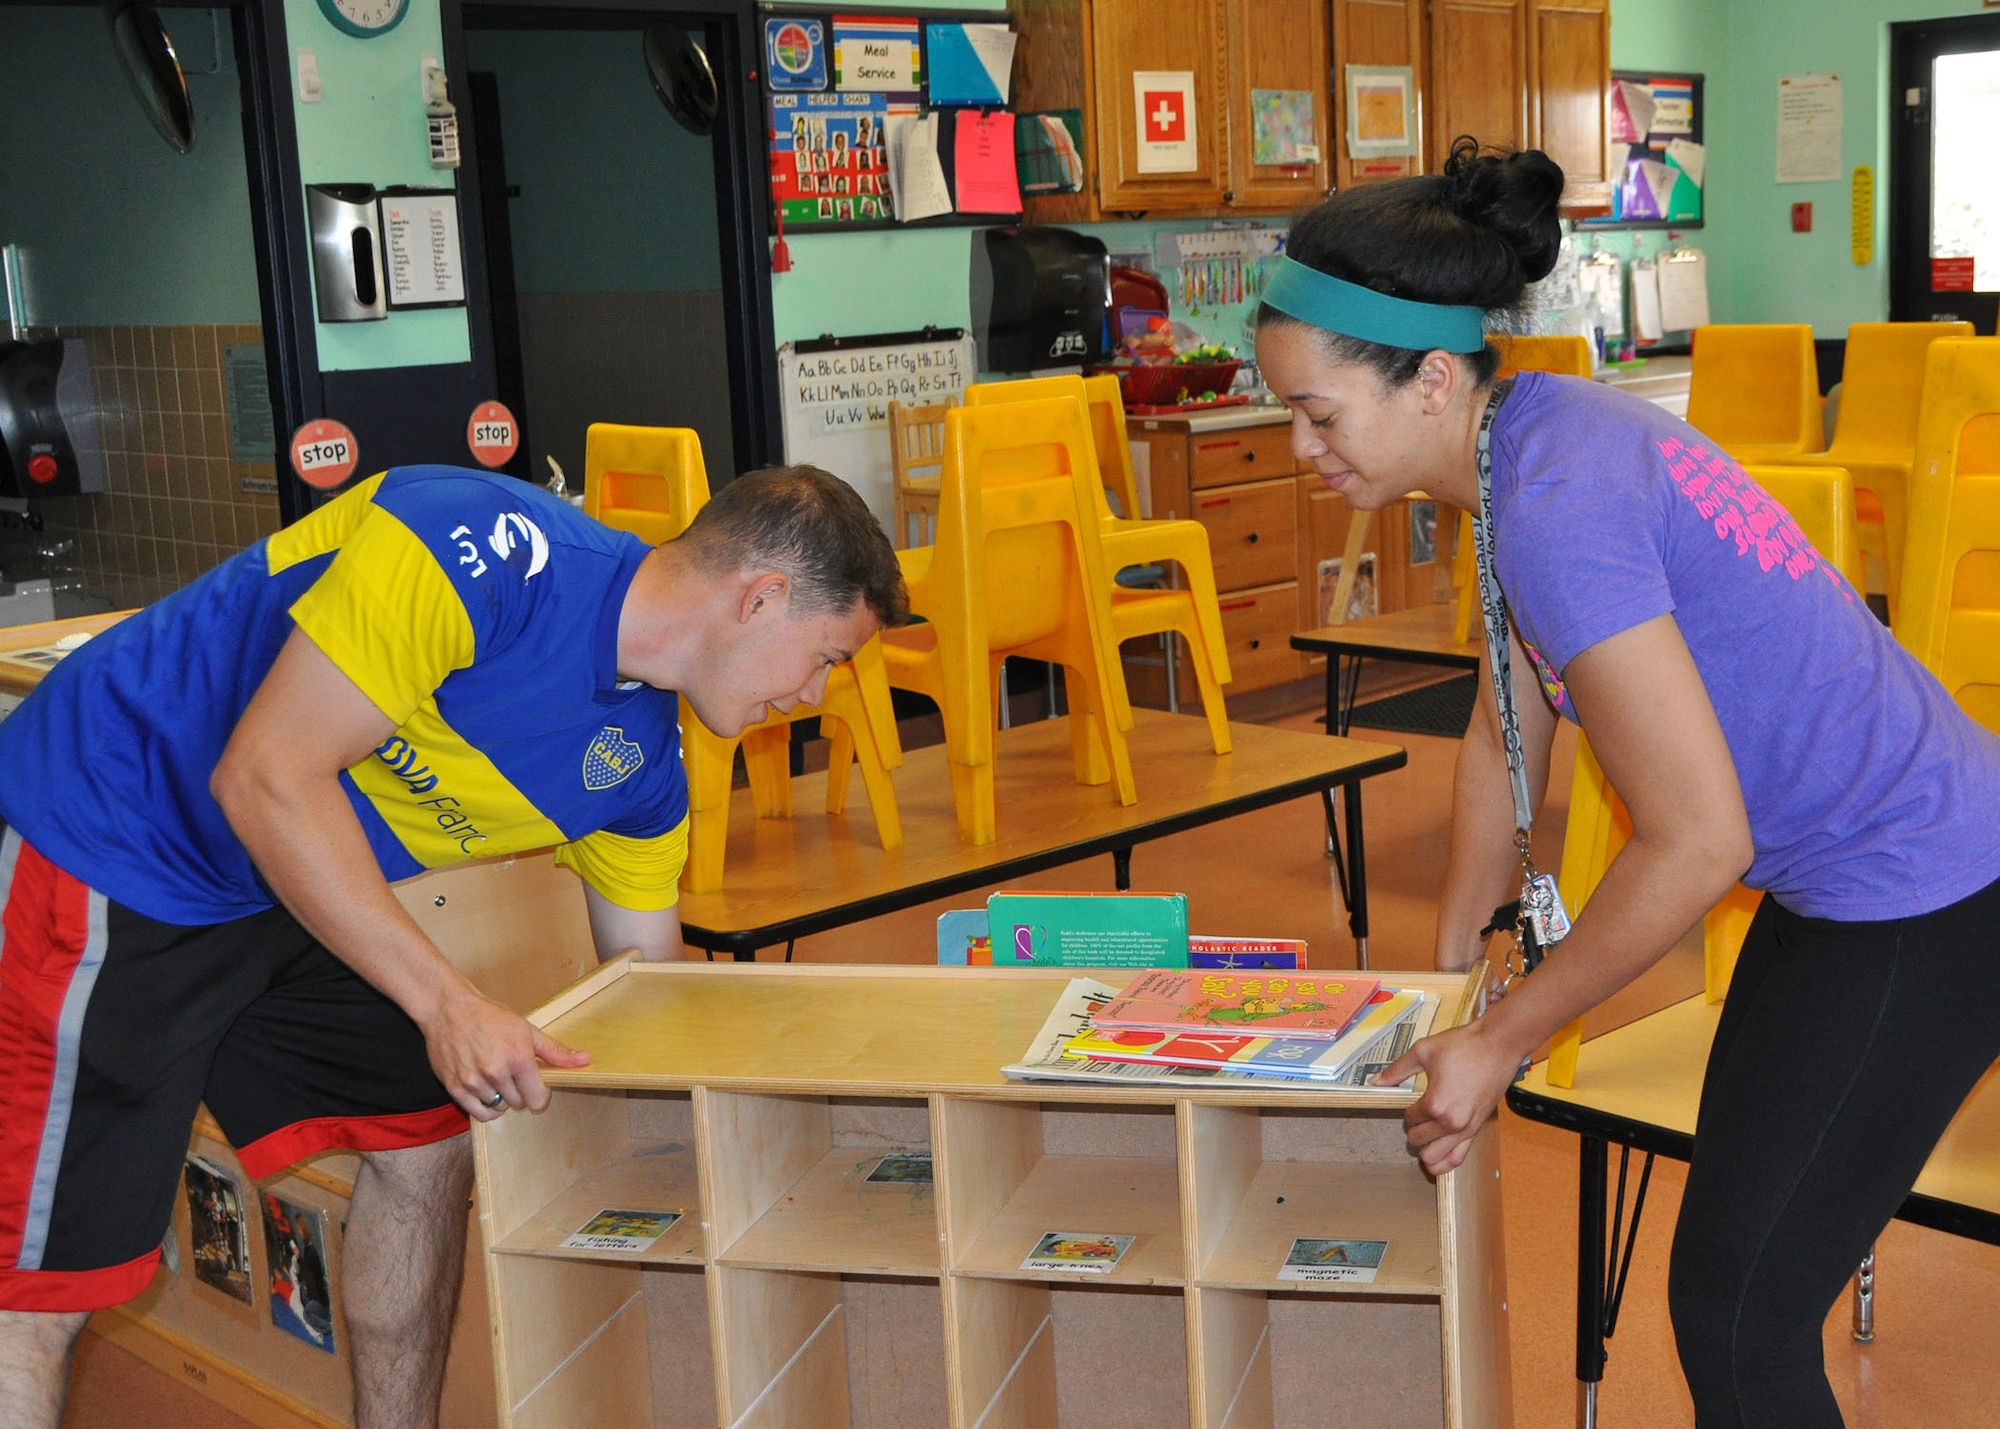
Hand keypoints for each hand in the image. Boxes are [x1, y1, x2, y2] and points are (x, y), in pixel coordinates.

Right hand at [421, 987, 590, 1121]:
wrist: (450, 1010)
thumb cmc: (490, 1017)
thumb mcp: (527, 1030)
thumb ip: (555, 1051)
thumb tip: (585, 1060)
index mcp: (518, 1058)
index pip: (537, 1100)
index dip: (540, 1096)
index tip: (536, 1087)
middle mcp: (496, 1072)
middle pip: (519, 1104)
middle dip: (520, 1093)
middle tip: (513, 1076)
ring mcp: (474, 1081)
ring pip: (499, 1108)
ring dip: (501, 1099)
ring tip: (497, 1078)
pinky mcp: (455, 1087)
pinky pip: (478, 1113)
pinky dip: (485, 1107)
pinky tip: (487, 1091)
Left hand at [1374, 1020, 1522, 1175]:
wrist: (1499, 1045)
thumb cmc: (1465, 1046)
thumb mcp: (1424, 1052)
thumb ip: (1397, 1069)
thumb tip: (1376, 1080)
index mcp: (1436, 1104)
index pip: (1410, 1120)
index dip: (1407, 1112)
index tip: (1411, 1103)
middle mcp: (1451, 1122)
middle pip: (1419, 1141)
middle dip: (1413, 1131)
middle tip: (1416, 1117)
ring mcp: (1466, 1128)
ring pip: (1436, 1157)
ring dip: (1425, 1149)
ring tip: (1424, 1136)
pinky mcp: (1478, 1129)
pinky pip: (1458, 1158)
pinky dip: (1444, 1162)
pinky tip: (1436, 1160)